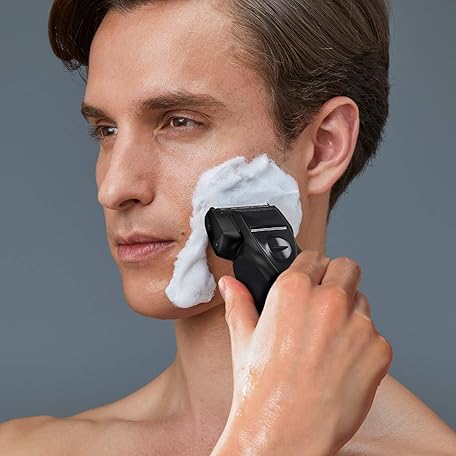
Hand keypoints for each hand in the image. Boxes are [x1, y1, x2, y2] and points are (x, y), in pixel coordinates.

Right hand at [214, 250, 391, 455]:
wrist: (284, 434)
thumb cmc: (261, 390)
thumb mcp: (243, 340)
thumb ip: (239, 303)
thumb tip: (230, 284)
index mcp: (293, 290)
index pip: (314, 257)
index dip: (310, 270)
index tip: (309, 281)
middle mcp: (329, 300)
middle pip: (347, 268)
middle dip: (336, 280)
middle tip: (324, 304)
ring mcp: (358, 325)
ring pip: (362, 302)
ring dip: (349, 313)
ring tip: (328, 342)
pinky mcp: (378, 351)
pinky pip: (375, 335)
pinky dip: (362, 345)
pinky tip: (341, 364)